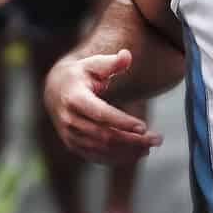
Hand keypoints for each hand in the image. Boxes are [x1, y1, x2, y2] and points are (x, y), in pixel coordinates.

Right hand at [43, 49, 163, 163]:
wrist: (55, 91)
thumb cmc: (81, 75)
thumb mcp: (94, 64)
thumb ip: (112, 62)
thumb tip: (127, 55)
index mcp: (74, 98)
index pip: (101, 114)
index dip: (122, 122)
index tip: (144, 126)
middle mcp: (69, 119)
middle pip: (104, 135)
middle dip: (133, 139)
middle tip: (157, 139)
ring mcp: (70, 135)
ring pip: (102, 149)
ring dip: (128, 151)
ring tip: (150, 146)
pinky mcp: (73, 146)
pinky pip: (97, 157)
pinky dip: (117, 158)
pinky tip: (137, 153)